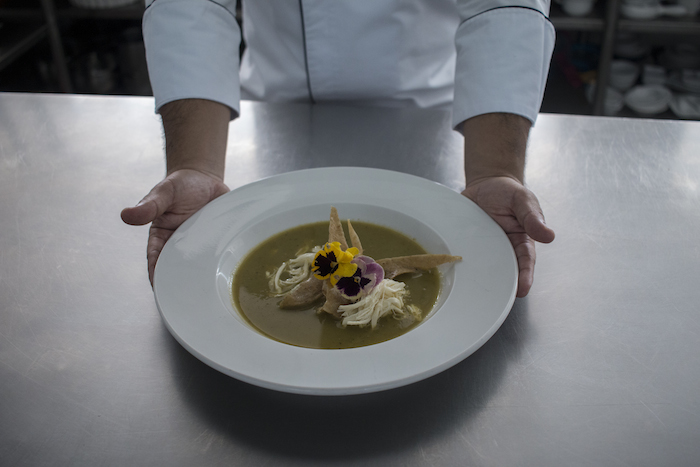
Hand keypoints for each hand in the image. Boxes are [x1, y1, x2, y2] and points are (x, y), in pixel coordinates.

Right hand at [121, 169, 229, 284]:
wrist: (204, 177)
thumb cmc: (180, 185)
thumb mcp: (164, 193)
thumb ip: (149, 206)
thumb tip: (126, 215)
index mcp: (161, 238)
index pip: (156, 262)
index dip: (158, 277)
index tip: (161, 292)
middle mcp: (179, 245)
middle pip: (179, 270)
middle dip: (181, 285)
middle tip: (188, 301)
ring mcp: (199, 244)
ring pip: (200, 266)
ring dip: (203, 277)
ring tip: (208, 293)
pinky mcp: (216, 241)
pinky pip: (218, 255)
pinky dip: (221, 264)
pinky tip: (228, 275)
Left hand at [462, 176, 554, 297]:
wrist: (485, 184)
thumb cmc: (508, 193)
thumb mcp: (522, 199)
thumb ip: (532, 216)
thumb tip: (549, 235)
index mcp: (521, 241)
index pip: (525, 262)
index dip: (525, 276)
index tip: (522, 290)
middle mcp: (502, 249)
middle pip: (503, 270)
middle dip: (501, 285)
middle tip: (496, 299)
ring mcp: (483, 248)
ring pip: (482, 266)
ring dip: (479, 277)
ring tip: (474, 292)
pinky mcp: (467, 244)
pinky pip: (464, 255)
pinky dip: (459, 263)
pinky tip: (453, 270)